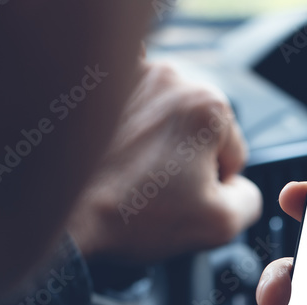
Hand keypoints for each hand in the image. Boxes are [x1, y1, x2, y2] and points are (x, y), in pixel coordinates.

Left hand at [66, 60, 261, 262]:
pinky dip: (124, 138)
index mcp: (207, 107)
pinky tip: (111, 162)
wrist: (56, 214)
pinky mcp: (94, 87)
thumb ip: (249, 201)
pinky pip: (127, 116)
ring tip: (129, 180)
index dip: (214, 187)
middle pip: (197, 132)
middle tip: (155, 194)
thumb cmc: (130, 216)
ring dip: (154, 150)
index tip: (183, 201)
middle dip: (184, 164)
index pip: (234, 154)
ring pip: (162, 123)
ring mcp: (127, 77)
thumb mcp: (219, 225)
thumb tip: (239, 188)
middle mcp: (169, 80)